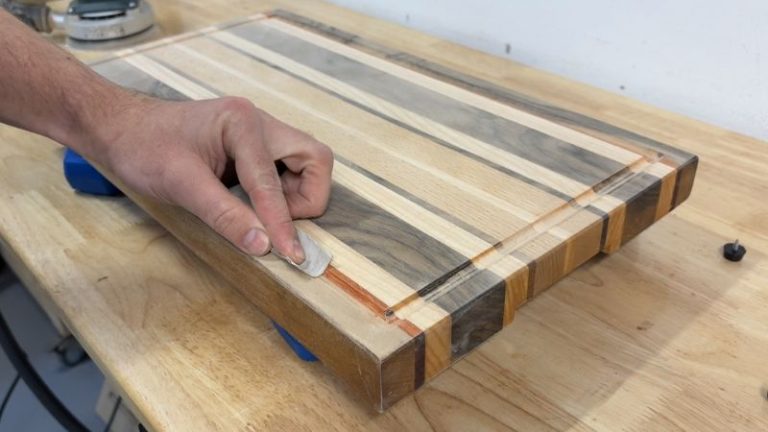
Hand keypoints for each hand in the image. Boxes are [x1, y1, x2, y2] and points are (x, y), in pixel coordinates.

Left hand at [90, 95, 332, 262]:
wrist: (121, 128)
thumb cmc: (144, 148)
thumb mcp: (181, 184)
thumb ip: (225, 215)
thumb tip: (262, 245)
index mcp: (241, 123)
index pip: (272, 182)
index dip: (282, 222)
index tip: (291, 255)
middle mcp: (259, 122)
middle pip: (314, 159)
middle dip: (308, 196)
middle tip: (280, 221)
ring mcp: (259, 132)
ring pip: (306, 164)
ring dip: (296, 195)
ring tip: (263, 213)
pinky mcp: (254, 147)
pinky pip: (286, 170)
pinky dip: (280, 193)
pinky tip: (252, 205)